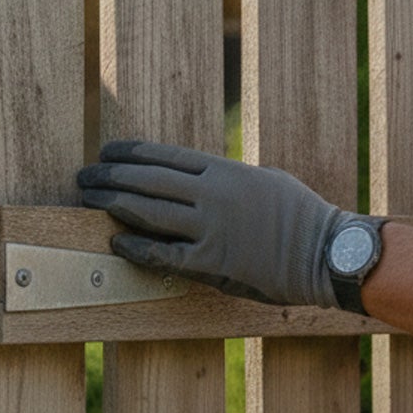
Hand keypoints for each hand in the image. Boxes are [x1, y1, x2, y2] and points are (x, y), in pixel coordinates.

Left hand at [77, 140, 367, 307]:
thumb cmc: (302, 215)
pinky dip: (138, 247)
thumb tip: (199, 182)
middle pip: (148, 180)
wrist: (326, 252)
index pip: (165, 156)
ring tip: (89, 200)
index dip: (130, 153)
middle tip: (85, 177)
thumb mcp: (265, 181)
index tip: (107, 152)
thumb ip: (228, 180)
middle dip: (111, 176)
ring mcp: (212, 228)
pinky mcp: (214, 261)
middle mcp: (213, 194)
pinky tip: (116, 241)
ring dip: (114, 204)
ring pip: (149, 212)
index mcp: (225, 171)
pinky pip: (165, 254)